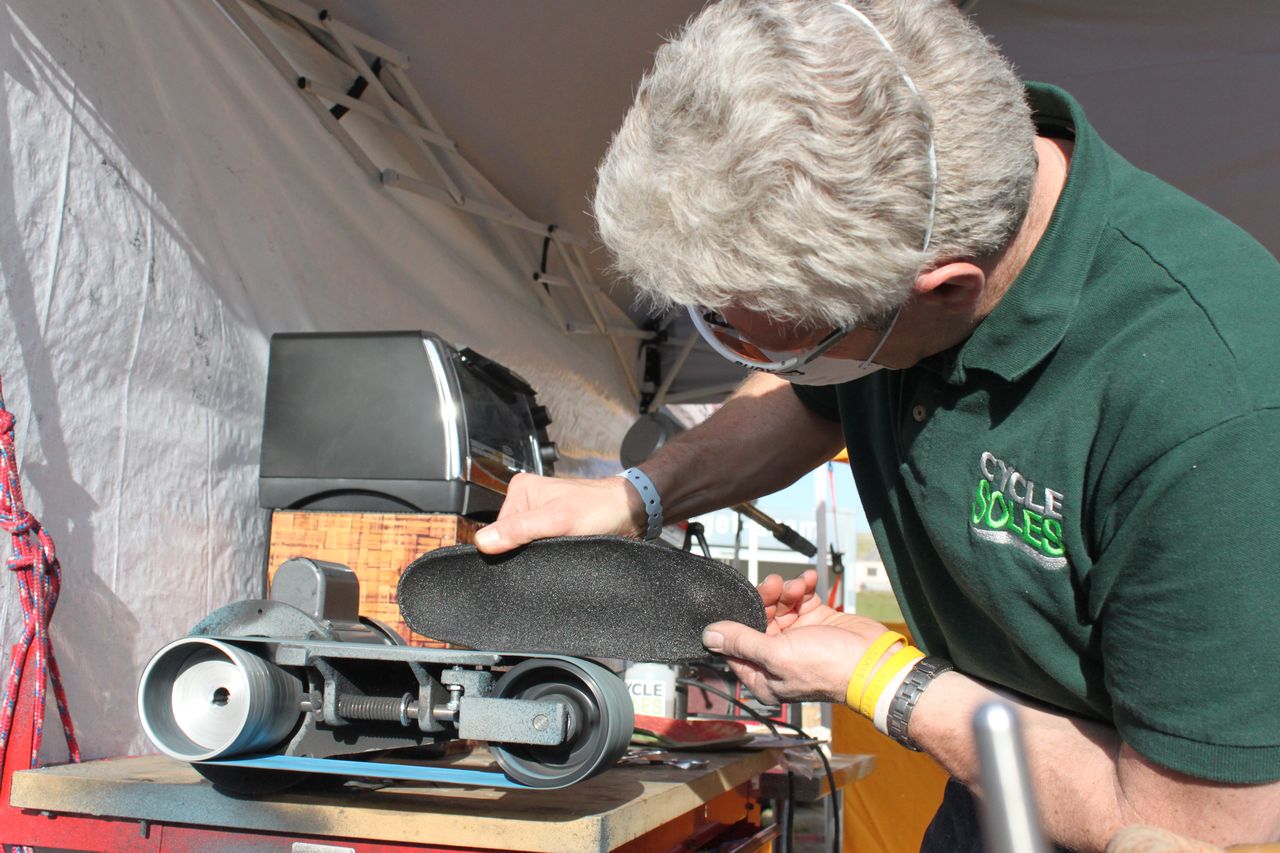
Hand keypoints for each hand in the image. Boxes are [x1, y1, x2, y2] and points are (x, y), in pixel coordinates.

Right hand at [474, 472, 646, 553]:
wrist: (631, 513)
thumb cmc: (600, 509)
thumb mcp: (556, 520)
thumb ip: (519, 530)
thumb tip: (483, 542)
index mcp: (520, 490)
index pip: (497, 529)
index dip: (508, 548)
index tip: (527, 555)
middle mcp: (527, 501)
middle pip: (511, 539)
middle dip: (525, 552)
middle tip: (548, 552)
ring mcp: (540, 516)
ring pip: (525, 546)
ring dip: (537, 555)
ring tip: (557, 551)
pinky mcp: (552, 529)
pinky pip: (539, 548)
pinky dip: (546, 555)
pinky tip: (558, 556)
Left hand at [702, 569, 894, 704]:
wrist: (875, 662)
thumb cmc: (828, 667)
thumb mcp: (777, 655)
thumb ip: (742, 642)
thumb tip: (709, 636)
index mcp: (763, 676)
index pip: (735, 646)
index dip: (734, 622)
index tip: (735, 601)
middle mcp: (777, 657)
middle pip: (756, 620)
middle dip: (763, 599)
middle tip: (773, 585)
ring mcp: (797, 638)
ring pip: (778, 606)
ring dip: (785, 591)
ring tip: (797, 587)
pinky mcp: (816, 621)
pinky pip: (800, 599)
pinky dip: (802, 587)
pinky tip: (809, 580)